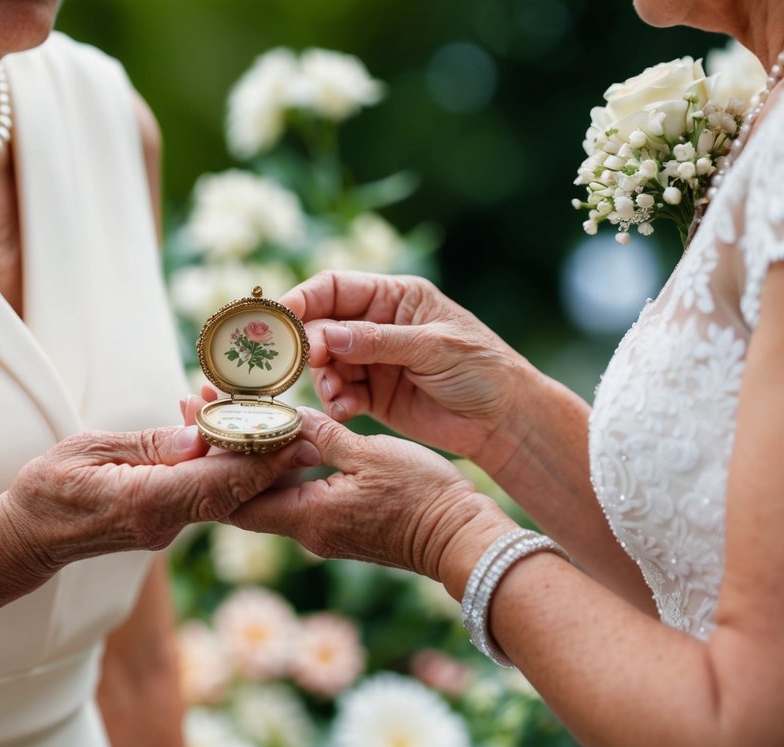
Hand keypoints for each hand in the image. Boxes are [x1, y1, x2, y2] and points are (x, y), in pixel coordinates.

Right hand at [0, 424, 319, 593]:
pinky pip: (204, 498)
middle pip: (231, 492)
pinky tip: (231, 438)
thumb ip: (149, 444)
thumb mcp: (89, 450)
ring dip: (249, 462)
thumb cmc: (45, 488)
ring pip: (222, 496)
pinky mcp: (166, 527)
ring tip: (281, 427)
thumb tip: (201, 435)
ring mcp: (166, 531)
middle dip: (270, 462)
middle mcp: (163, 524)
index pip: (215, 481)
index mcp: (143, 503)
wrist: (26, 539)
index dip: (258, 459)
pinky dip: (222, 470)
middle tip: (308, 431)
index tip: (291, 435)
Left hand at [228, 409, 513, 589]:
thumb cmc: (422, 497)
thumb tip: (283, 416)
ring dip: (252, 458)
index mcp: (307, 516)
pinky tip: (279, 437)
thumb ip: (321, 436)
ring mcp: (323, 532)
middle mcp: (306, 531)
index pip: (234, 497)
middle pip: (244, 496)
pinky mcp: (339, 527)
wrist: (462, 539)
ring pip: (270, 494)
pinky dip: (281, 469)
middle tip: (203, 407)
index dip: (209, 458)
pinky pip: (296, 496)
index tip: (195, 416)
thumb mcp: (369, 455)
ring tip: (233, 413)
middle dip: (222, 452)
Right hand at [282, 271, 534, 458]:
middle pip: (323, 325)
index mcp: (395, 297)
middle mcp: (378, 325)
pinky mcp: (372, 395)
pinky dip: (335, 402)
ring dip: (322, 378)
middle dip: (310, 345)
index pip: (336, 287)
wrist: (504, 420)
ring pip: (326, 363)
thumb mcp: (433, 348)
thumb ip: (379, 342)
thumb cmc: (481, 370)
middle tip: (307, 364)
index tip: (280, 318)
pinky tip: (344, 411)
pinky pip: (340, 393)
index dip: (304, 299)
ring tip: (336, 394)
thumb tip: (325, 335)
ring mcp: (373, 360)